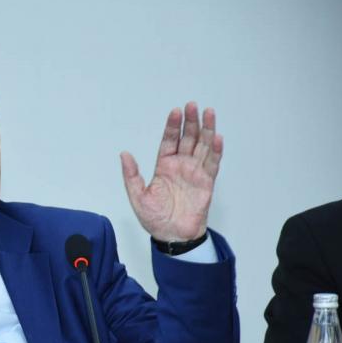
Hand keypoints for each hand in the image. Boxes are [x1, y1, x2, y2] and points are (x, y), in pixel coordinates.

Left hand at [121, 102, 222, 241]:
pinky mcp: (207, 183)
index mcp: (164, 166)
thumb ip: (131, 175)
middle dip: (190, 121)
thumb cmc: (155, 219)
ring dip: (206, 129)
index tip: (175, 112)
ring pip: (202, 146)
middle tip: (192, 105)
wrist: (173, 237)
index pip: (169, 141)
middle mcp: (180, 166)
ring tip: (208, 112)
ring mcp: (195, 173)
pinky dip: (216, 150)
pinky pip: (212, 164)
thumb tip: (124, 154)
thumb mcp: (137, 196)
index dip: (172, 126)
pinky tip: (217, 137)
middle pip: (188, 138)